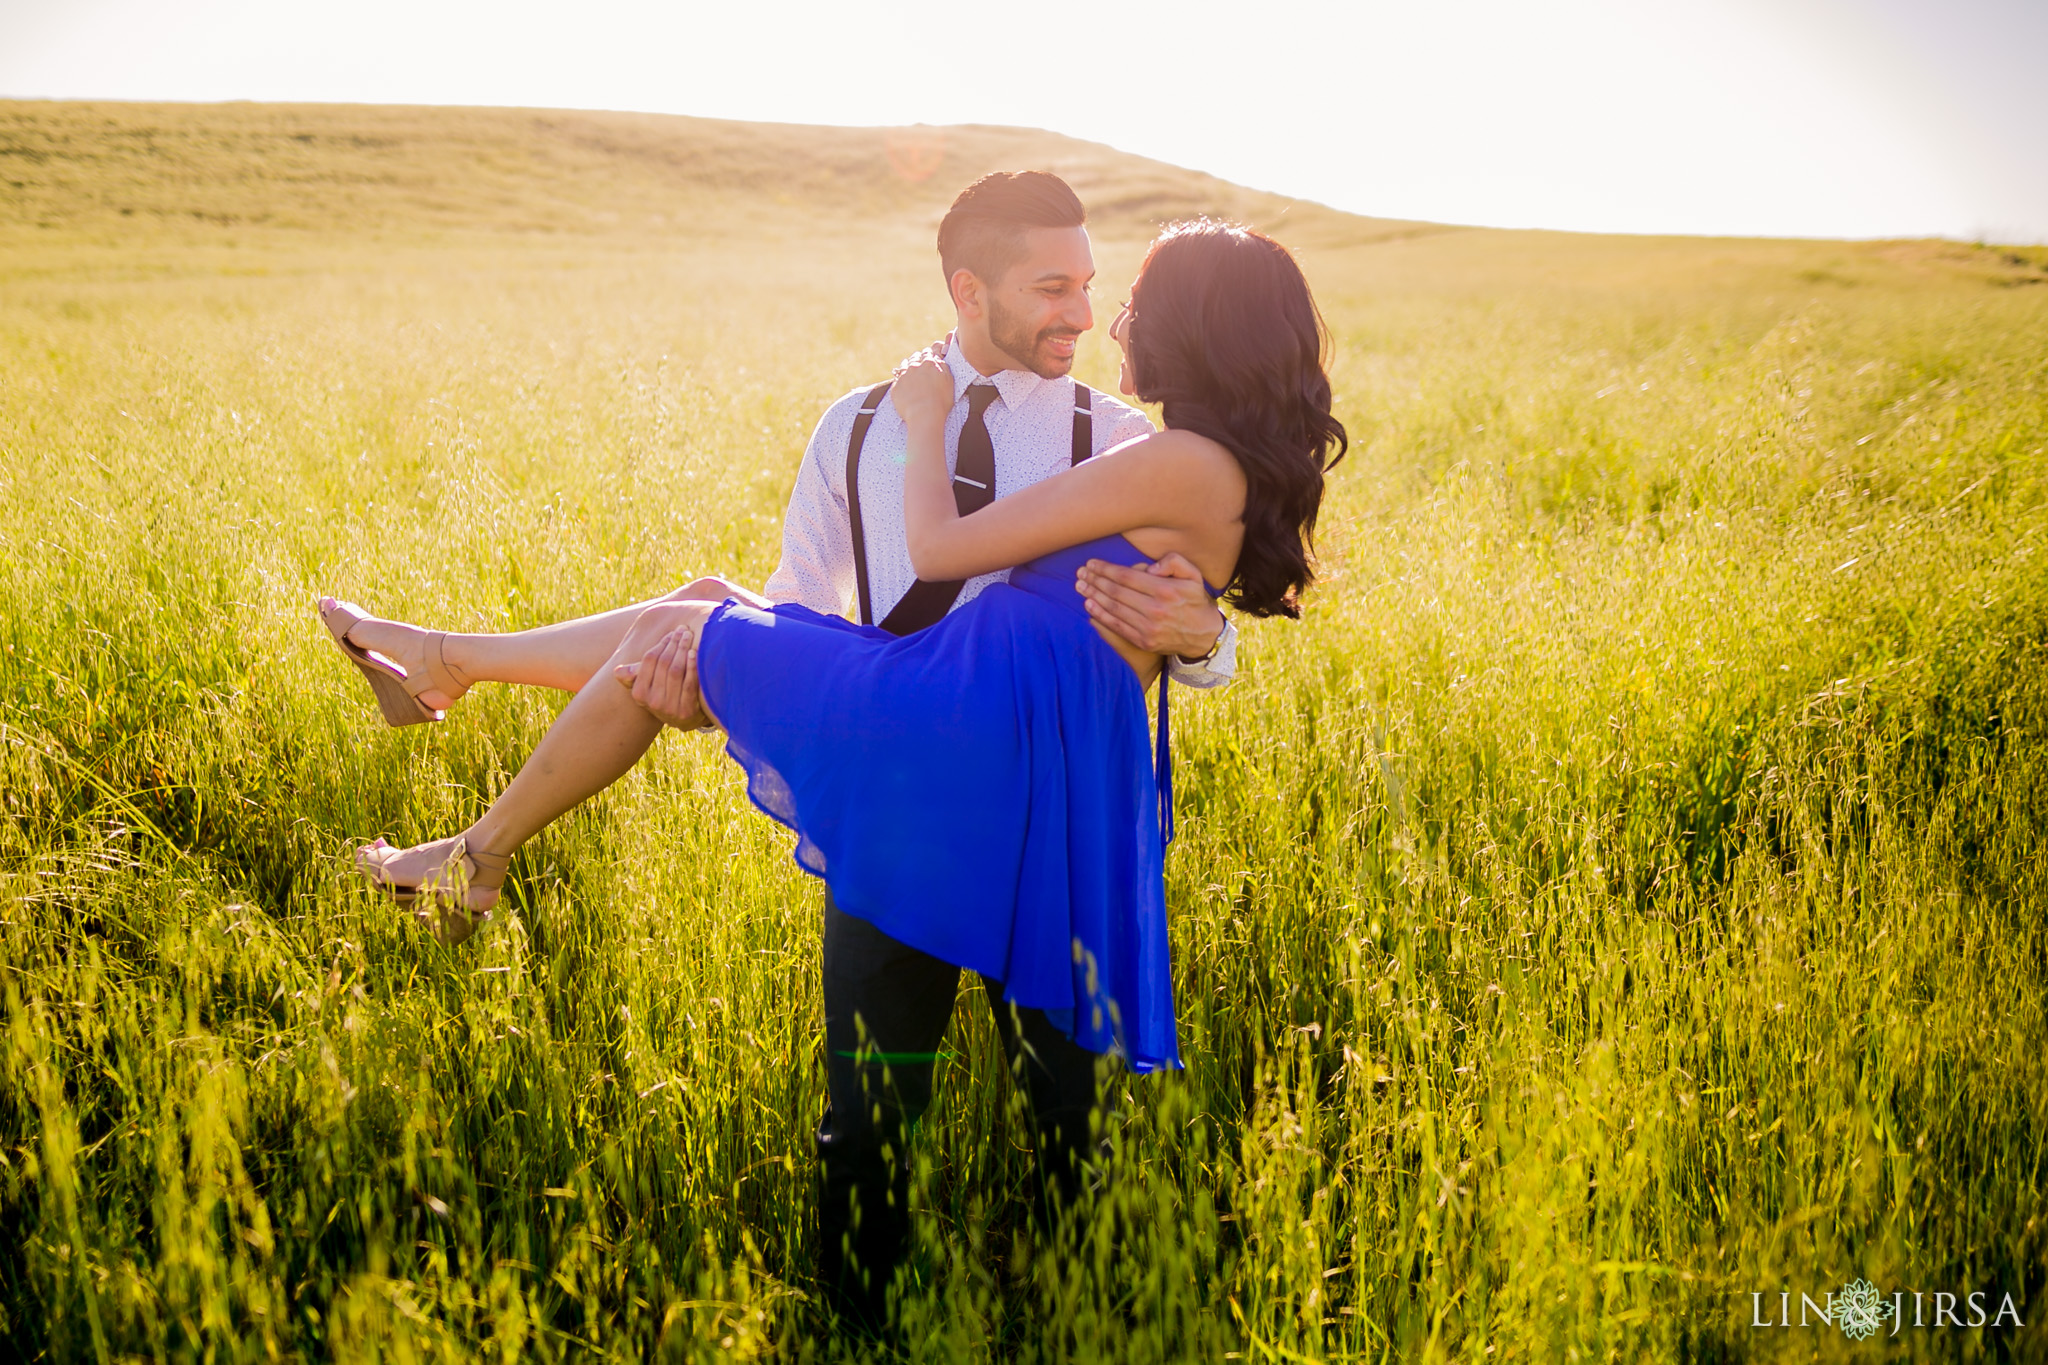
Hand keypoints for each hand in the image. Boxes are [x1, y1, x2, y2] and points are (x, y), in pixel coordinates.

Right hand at [613, 626, 711, 729]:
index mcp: (639, 693)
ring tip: (689, 636)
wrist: (684, 719)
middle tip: (683, 630)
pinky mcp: (687, 711)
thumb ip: (634, 675)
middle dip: (674, 643)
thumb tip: (618, 671)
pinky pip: (689, 684)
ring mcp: (670, 708)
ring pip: (676, 671)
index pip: (649, 661)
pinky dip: (692, 666)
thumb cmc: (663, 693)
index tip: (671, 634)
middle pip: (664, 664)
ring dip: (683, 650)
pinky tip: (694, 653)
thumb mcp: (646, 686)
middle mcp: (652, 702)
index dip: (661, 644)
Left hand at [889, 338, 954, 429]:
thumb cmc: (941, 401)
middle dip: (918, 360)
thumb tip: (939, 359)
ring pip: (904, 365)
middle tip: (921, 366)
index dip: (929, 355)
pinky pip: (897, 378)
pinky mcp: (896, 386)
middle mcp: (915, 366)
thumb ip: (944, 367)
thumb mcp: (949, 381)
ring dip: (908, 366)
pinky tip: (905, 383)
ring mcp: (904, 376)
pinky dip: (901, 379)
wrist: (924, 415)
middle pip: (915, 357)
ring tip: (911, 372)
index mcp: (930, 363)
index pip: (928, 353)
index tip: (930, 359)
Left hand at [1076, 553, 1225, 659]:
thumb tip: (1151, 568)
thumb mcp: (1193, 575)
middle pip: (1116, 592)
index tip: (1092, 564)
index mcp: (1165, 590)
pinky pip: (1117, 626)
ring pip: (1113, 608)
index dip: (1106, 569)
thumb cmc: (1195, 600)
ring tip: (1080, 586)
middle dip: (1095, 580)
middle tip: (1080, 573)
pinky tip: (1089, 605)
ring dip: (1093, 596)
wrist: (1204, 635)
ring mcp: (1148, 627)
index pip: (1127, 577)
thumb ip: (1174, 562)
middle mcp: (1155, 609)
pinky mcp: (1143, 641)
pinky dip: (1100, 615)